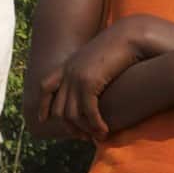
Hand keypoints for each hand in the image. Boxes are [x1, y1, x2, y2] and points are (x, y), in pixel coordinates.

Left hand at [39, 22, 148, 139]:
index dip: (43, 105)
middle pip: (58, 108)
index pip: (45, 86)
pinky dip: (95, 125)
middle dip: (69, 126)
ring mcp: (77, 76)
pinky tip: (104, 131)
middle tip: (83, 137)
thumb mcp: (98, 58)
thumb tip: (92, 80)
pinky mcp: (89, 82)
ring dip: (85, 129)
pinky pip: (87, 112)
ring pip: (72, 114)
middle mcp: (68, 71)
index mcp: (68, 64)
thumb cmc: (120, 47)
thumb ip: (90, 69)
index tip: (44, 119)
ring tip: (97, 136)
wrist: (130, 35)